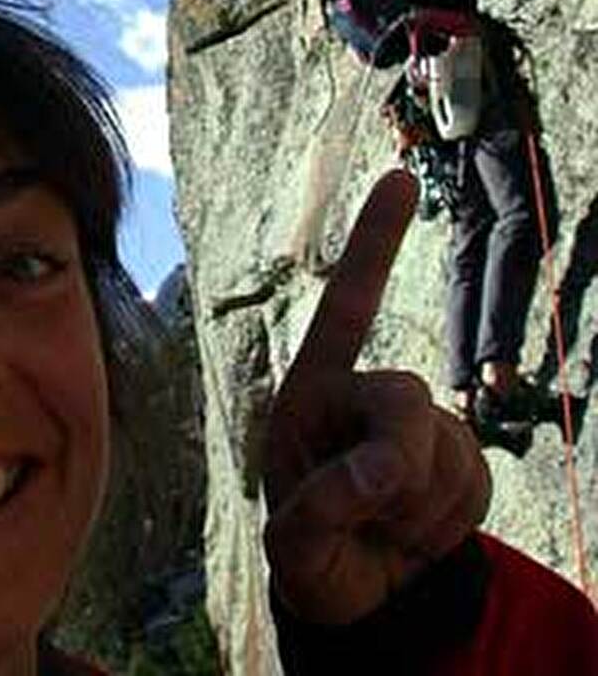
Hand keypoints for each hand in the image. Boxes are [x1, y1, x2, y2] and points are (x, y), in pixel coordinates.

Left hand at [263, 170, 490, 624]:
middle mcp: (364, 394)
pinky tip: (416, 532)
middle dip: (400, 463)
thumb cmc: (308, 554)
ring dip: (420, 507)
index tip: (400, 176)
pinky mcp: (457, 459)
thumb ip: (323, 509)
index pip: (347, 308)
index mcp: (313, 391)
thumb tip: (381, 471)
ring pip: (449, 447)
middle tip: (373, 512)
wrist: (357, 595)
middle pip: (408, 398)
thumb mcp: (293, 547)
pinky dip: (449, 519)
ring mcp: (415, 426)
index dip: (375, 243)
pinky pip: (477, 479)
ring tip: (381, 529)